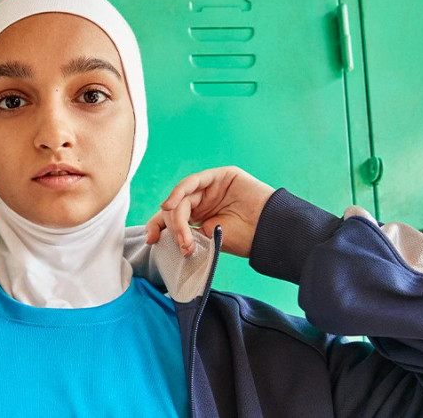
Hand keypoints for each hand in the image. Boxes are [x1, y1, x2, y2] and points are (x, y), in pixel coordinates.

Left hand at [144, 166, 274, 257]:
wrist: (271, 233)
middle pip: (174, 209)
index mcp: (200, 217)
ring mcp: (211, 188)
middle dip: (173, 228)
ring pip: (182, 198)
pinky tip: (172, 205)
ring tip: (186, 238)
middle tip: (184, 246)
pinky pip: (193, 182)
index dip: (157, 227)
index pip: (171, 219)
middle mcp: (203, 201)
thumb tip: (161, 236)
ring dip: (178, 218)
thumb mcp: (209, 240)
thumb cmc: (245, 240)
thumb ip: (188, 233)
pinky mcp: (220, 176)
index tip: (152, 241)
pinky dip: (179, 192)